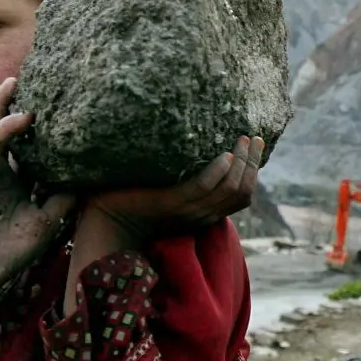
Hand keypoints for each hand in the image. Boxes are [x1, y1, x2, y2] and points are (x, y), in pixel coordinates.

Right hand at [0, 78, 76, 290]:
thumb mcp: (47, 220)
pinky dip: (6, 128)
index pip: (27, 147)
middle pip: (6, 130)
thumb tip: (87, 180)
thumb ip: (62, 198)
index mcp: (13, 181)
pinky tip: (24, 116)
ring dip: (2, 103)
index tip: (58, 108)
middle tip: (33, 82)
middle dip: (16, 105)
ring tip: (14, 80)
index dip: (40, 129)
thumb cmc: (8, 251)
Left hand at [88, 136, 263, 243]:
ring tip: (242, 141)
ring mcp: (187, 211)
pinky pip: (202, 188)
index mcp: (205, 215)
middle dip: (253, 163)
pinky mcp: (170, 204)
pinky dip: (217, 172)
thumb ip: (188, 182)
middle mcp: (201, 216)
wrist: (105, 221)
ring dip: (241, 163)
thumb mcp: (170, 193)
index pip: (241, 197)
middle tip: (255, 139)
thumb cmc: (134, 202)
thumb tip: (204, 152)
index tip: (255, 147)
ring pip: (228, 189)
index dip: (253, 173)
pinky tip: (222, 155)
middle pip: (241, 191)